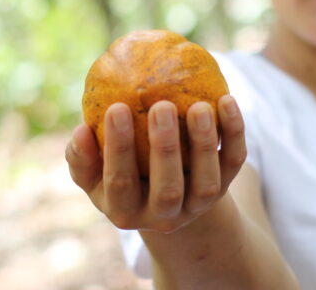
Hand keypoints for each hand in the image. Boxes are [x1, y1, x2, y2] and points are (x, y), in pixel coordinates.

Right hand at [65, 95, 246, 233]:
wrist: (164, 194)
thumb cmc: (121, 174)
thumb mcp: (94, 173)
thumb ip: (82, 156)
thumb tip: (81, 131)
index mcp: (125, 210)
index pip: (120, 183)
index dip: (118, 148)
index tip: (116, 107)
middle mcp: (163, 215)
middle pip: (167, 189)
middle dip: (165, 148)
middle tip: (161, 106)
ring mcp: (197, 204)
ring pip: (207, 182)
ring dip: (204, 143)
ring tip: (199, 106)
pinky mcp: (224, 186)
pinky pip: (234, 161)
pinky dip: (234, 133)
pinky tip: (226, 100)